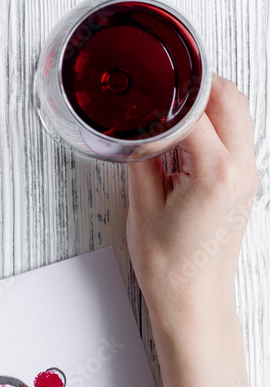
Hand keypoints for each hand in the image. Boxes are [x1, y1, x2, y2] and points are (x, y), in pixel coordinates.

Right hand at [126, 74, 257, 339]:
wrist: (192, 301)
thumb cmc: (169, 265)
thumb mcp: (142, 202)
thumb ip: (143, 154)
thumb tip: (140, 125)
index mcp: (216, 173)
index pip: (194, 111)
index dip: (164, 98)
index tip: (143, 93)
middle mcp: (240, 170)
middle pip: (229, 99)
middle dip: (195, 85)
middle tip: (160, 89)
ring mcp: (247, 177)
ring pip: (237, 113)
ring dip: (207, 102)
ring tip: (170, 111)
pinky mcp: (242, 183)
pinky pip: (235, 135)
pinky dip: (214, 123)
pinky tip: (184, 135)